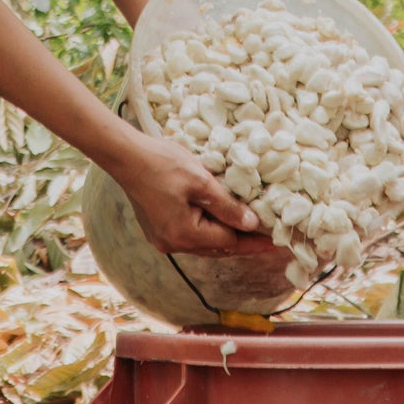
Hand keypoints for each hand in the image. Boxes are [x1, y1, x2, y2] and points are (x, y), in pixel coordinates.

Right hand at [115, 132, 267, 256]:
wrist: (126, 156)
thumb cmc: (163, 163)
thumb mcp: (202, 182)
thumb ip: (227, 206)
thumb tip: (252, 224)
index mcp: (184, 234)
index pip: (229, 243)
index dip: (254, 241)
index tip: (276, 244)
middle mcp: (173, 244)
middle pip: (217, 248)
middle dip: (242, 241)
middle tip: (268, 238)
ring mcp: (163, 239)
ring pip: (204, 243)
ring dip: (225, 236)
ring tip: (249, 228)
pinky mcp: (158, 230)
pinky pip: (190, 236)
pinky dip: (208, 230)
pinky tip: (220, 220)